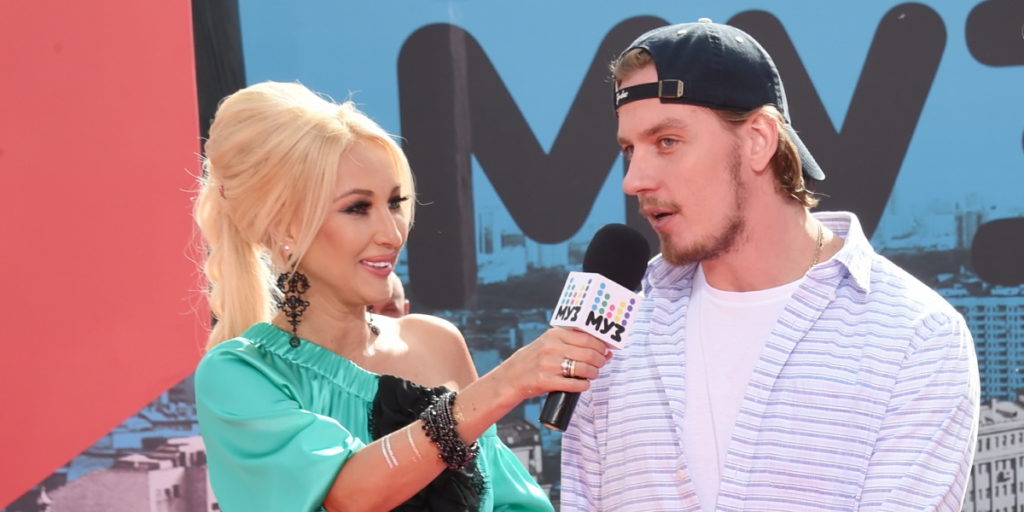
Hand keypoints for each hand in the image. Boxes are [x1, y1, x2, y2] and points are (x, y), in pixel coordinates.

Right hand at [495, 328, 610, 401]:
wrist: (512, 376)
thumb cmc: (537, 359)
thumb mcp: (550, 343)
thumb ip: (574, 344)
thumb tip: (606, 351)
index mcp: (554, 335)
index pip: (587, 338)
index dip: (601, 346)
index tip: (605, 350)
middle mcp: (552, 347)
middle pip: (589, 354)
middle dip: (600, 361)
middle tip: (601, 364)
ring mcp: (548, 364)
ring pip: (584, 369)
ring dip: (594, 373)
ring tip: (593, 374)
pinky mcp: (546, 381)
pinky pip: (574, 384)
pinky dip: (584, 385)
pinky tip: (584, 384)